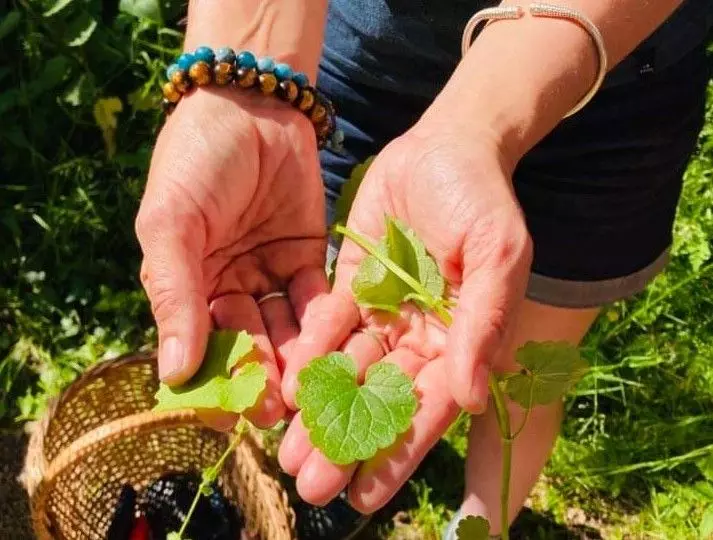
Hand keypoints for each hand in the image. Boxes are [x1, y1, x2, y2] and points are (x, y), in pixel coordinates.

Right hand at [135, 88, 328, 430]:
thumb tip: (172, 374)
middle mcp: (230, 286)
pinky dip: (325, 321)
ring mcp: (271, 273)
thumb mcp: (171, 223)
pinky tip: (336, 346)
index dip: (219, 377)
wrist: (252, 103)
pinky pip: (318, 295)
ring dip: (299, 358)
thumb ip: (174, 294)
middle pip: (250, 342)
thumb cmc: (196, 160)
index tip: (238, 412)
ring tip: (315, 389)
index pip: (202, 344)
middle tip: (286, 412)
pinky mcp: (309, 256)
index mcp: (188, 284)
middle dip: (267, 376)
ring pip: (287, 327)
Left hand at [277, 122, 531, 511]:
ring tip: (288, 453)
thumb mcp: (497, 257)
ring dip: (319, 412)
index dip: (398, 454)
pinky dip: (309, 353)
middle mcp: (419, 336)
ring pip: (348, 373)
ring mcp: (384, 313)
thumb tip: (471, 399)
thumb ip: (483, 325)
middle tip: (310, 486)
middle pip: (380, 401)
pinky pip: (327, 324)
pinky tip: (286, 384)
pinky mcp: (352, 285)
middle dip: (346, 444)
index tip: (365, 497)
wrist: (447, 146)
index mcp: (459, 341)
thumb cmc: (484, 201)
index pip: (427, 409)